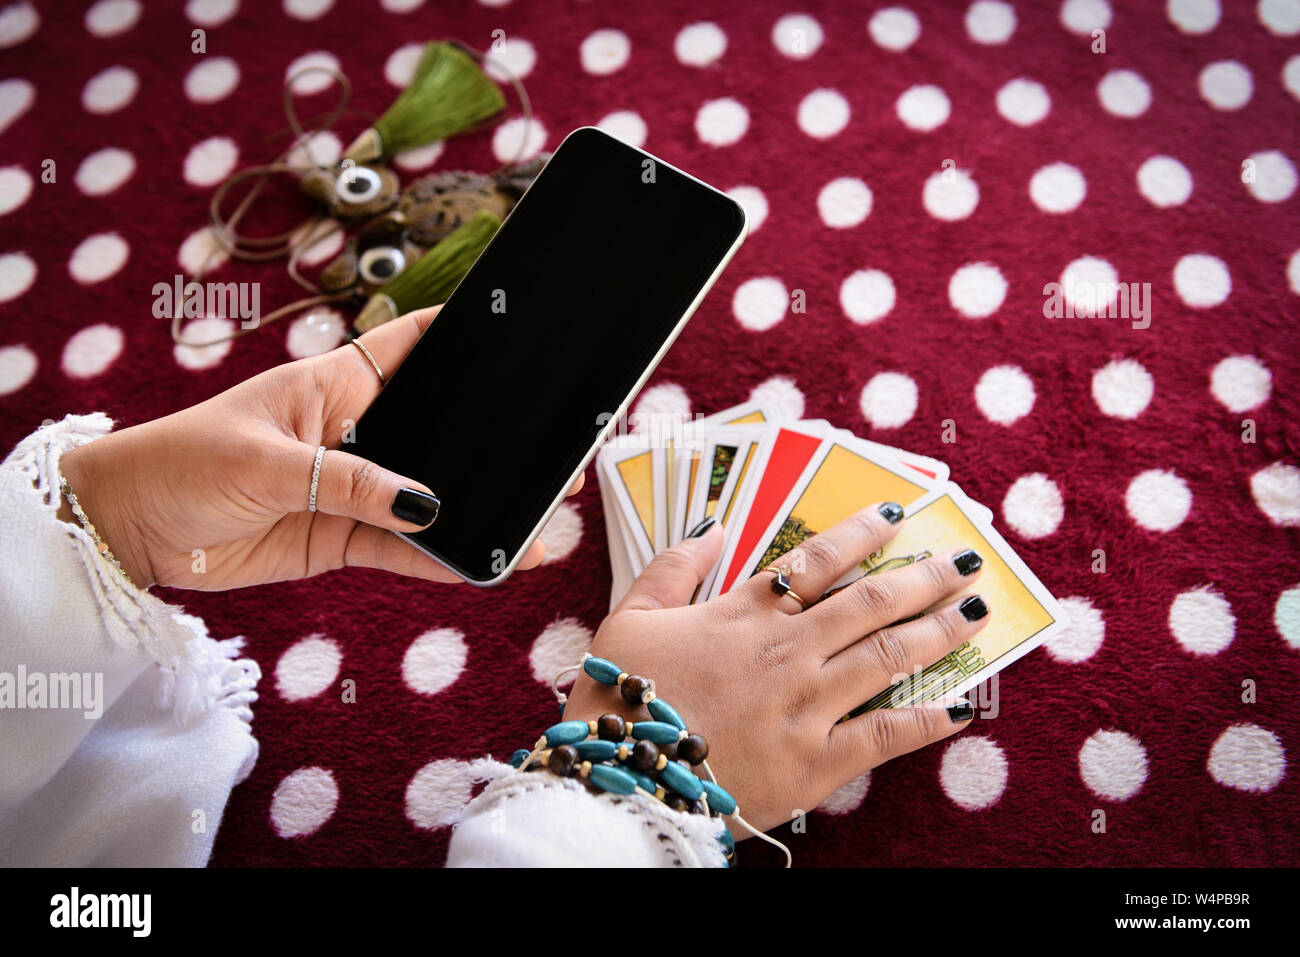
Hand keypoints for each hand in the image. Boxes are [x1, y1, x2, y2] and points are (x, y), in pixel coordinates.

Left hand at [58, 305, 581, 589]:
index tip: (521, 336)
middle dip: (488, 440)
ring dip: (473, 510)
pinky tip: (479, 567)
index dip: (464, 337)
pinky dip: (438, 561)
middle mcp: (356, 432)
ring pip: (428, 499)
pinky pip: (401, 550)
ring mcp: (352, 488)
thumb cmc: (184, 461)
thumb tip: (425, 505)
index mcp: (337, 384)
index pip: (414, 346)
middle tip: (549, 456)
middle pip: (437, 431)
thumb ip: (349, 482)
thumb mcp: (268, 462)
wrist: (131, 530)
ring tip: (532, 524)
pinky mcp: (341, 539)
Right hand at [562, 505, 988, 835]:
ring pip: (889, 656)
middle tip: (965, 561)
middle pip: (871, 602)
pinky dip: (928, 720)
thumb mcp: (629, 616)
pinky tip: (962, 707)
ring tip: (976, 612)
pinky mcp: (817, 761)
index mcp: (744, 614)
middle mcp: (788, 650)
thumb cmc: (619, 698)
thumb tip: (712, 529)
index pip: (818, 561)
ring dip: (938, 630)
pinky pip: (886, 735)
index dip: (863, 533)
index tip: (899, 515)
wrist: (623, 778)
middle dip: (925, 577)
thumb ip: (673, 568)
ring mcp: (807, 705)